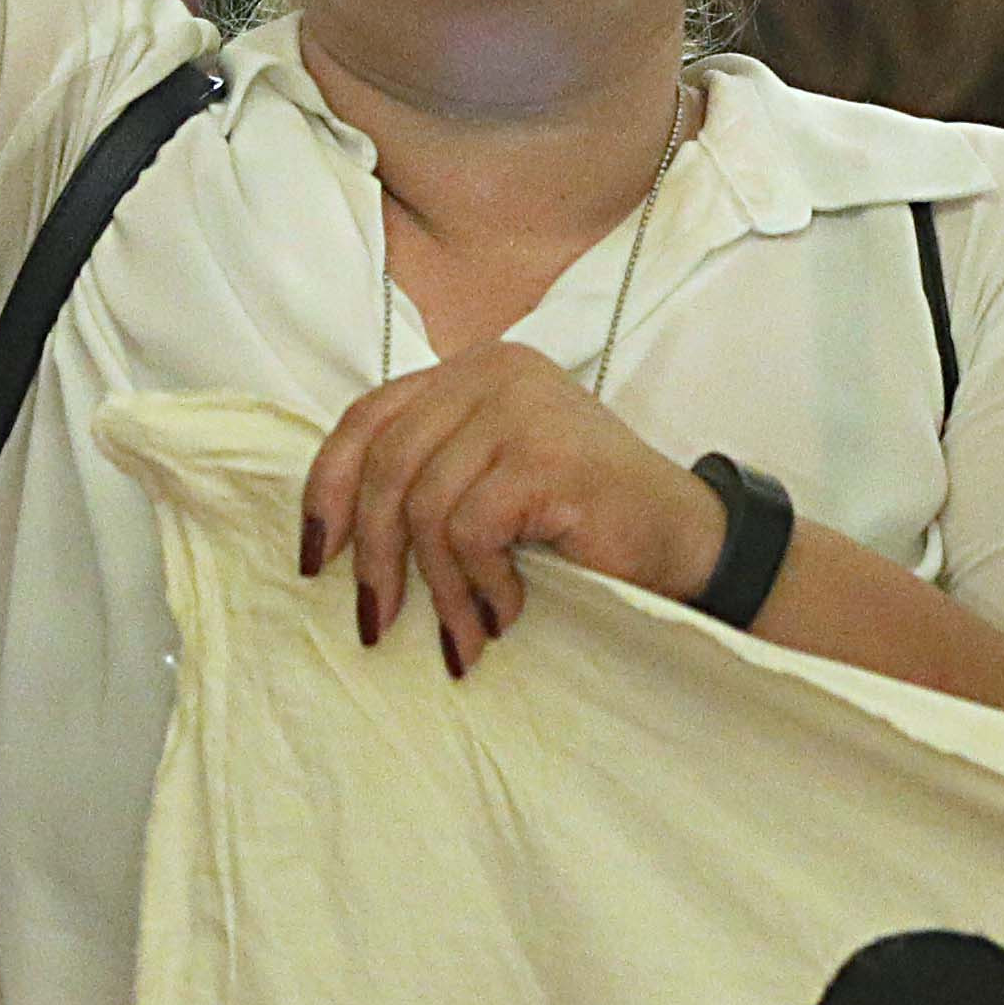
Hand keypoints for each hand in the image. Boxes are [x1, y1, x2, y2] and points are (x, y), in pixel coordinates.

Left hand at [297, 346, 719, 676]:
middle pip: (386, 465)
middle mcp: (493, 372)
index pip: (366, 418)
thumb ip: (431, 472)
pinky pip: (470, 531)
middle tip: (376, 623)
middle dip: (373, 557)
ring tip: (463, 634)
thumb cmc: (586, 522)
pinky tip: (509, 611)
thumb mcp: (493, 479)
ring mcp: (521, 407)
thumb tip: (335, 532)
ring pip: (423, 507)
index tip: (314, 559)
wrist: (688, 541)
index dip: (327, 489)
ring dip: (439, 589)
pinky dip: (481, 585)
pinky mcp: (544, 456)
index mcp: (472, 370)